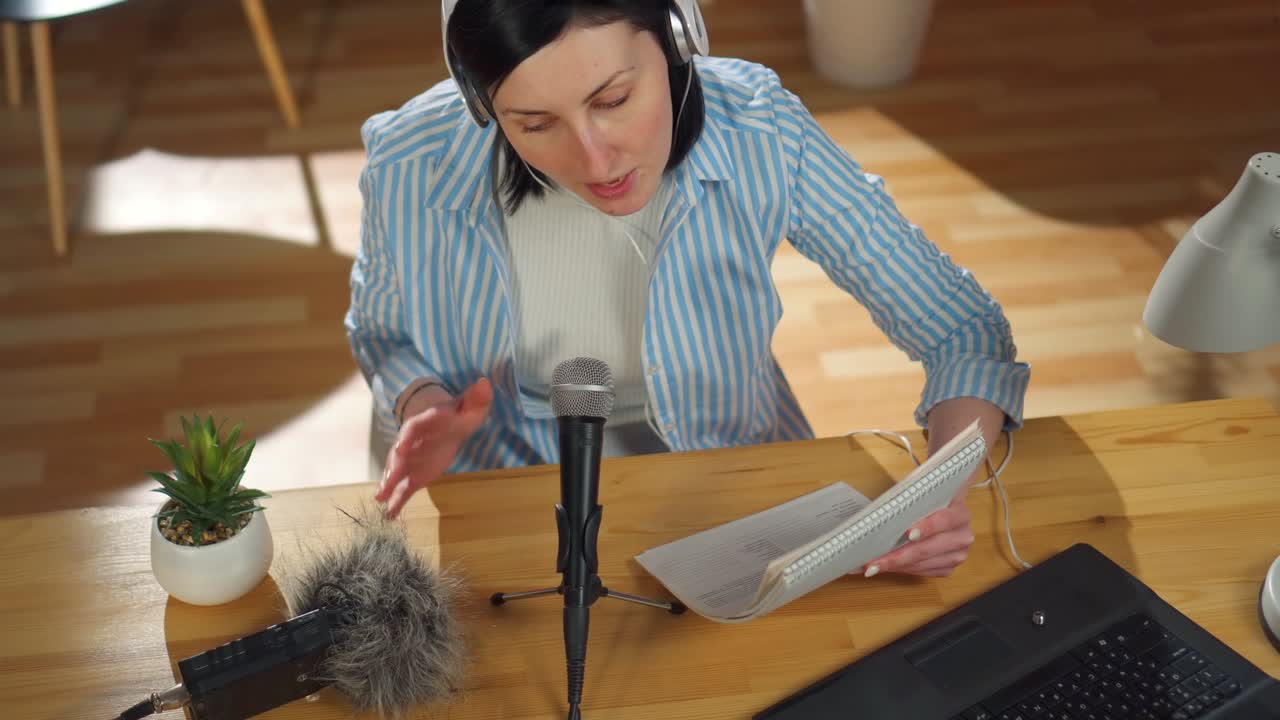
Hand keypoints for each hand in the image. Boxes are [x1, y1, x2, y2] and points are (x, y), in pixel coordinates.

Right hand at [376, 377, 492, 519]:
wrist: (444, 425)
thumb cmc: (456, 416)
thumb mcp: (468, 408)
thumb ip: (476, 399)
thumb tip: (485, 383)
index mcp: (422, 424)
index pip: (412, 430)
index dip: (406, 438)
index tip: (401, 448)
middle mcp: (410, 443)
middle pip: (399, 455)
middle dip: (392, 467)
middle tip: (386, 480)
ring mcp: (410, 461)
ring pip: (396, 473)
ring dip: (389, 485)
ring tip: (379, 498)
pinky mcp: (414, 475)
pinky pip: (403, 489)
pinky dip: (396, 502)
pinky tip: (388, 516)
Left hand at [860, 491, 974, 577]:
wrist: (944, 508)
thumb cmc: (928, 499)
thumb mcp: (921, 491)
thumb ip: (910, 498)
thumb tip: (883, 511)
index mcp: (960, 512)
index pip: (944, 520)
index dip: (926, 527)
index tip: (908, 534)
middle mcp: (963, 534)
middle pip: (928, 548)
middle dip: (899, 556)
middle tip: (875, 561)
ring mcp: (958, 553)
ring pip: (924, 563)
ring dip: (897, 565)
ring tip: (875, 566)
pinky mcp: (950, 566)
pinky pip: (925, 571)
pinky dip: (904, 569)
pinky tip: (889, 566)